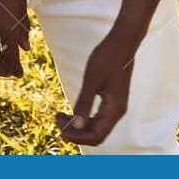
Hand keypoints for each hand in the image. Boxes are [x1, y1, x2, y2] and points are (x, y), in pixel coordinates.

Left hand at [56, 29, 139, 146]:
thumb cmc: (107, 57)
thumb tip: (75, 127)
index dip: (77, 137)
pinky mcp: (112, 101)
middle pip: (96, 134)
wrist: (122, 42)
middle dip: (75, 132)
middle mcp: (117, 112)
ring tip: (59, 115)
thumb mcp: (91, 80)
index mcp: (115, 110)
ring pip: (95, 127)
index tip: (59, 128)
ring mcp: (115, 107)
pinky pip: (97, 118)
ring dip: (77, 125)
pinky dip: (83, 118)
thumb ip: (84, 104)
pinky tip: (70, 111)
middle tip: (56, 118)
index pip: (96, 136)